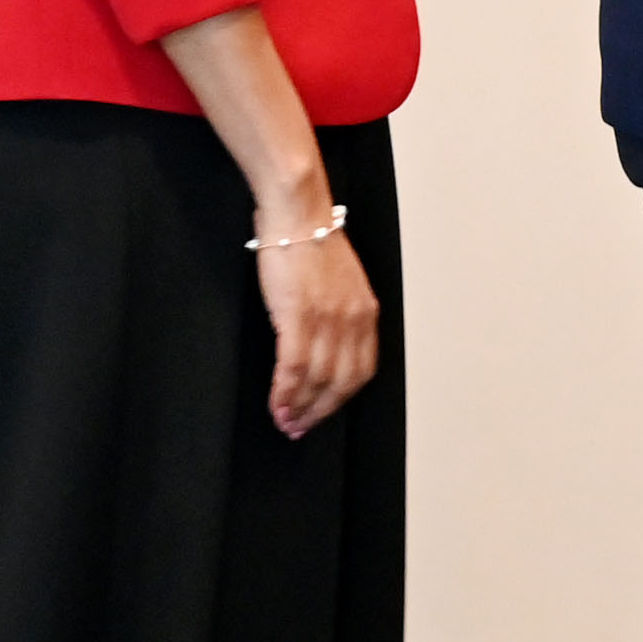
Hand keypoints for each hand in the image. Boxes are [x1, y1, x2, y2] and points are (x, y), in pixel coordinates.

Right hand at [250, 191, 381, 438]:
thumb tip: (322, 344)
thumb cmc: (310, 244)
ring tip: (284, 421)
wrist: (298, 214)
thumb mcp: (338, 283)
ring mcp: (328, 318)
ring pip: (318, 378)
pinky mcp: (300, 314)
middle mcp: (353, 319)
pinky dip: (285, 390)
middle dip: (320, 410)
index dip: (341, 397)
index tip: (323, 413)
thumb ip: (337, 313)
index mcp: (365, 312)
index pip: (362, 369)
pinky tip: (276, 402)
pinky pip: (295, 365)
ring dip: (300, 406)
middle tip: (299, 427)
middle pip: (342, 381)